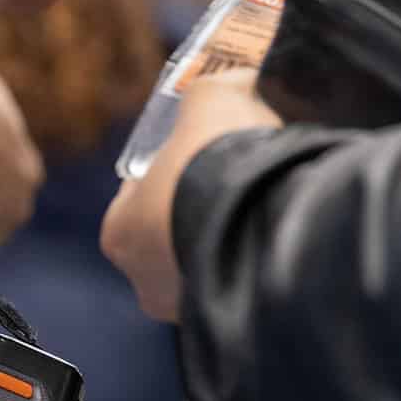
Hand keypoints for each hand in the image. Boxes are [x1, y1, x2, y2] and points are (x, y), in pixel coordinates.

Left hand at [101, 71, 280, 321]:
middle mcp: (145, 281)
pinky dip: (260, 264)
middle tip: (238, 184)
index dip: (168, 173)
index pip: (137, 199)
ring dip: (232, 242)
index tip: (198, 157)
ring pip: (210, 267)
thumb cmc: (214, 160)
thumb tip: (230, 78)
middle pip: (172, 238)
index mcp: (118, 231)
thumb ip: (211, 92)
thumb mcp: (211, 100)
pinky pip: (245, 285)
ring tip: (269, 209)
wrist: (262, 218)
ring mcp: (189, 311)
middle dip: (200, 212)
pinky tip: (283, 237)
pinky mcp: (233, 323)